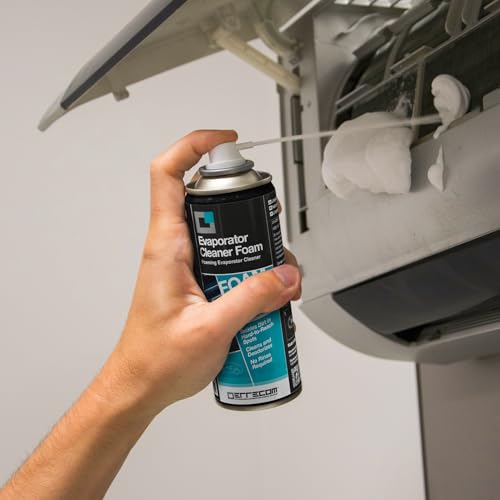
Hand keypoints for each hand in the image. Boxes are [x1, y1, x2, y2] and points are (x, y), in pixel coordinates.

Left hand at [101, 130, 301, 419]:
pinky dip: (250, 266)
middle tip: (270, 227)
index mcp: (166, 246)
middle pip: (207, 198)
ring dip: (253, 244)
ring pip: (223, 230)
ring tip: (275, 276)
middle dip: (245, 204)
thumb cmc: (156, 361)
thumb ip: (252, 299)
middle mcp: (173, 247)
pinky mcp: (195, 280)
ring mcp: (185, 263)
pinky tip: (266, 294)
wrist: (140, 386)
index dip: (195, 146)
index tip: (229, 144)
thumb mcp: (210, 330)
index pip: (169, 174)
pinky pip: (226, 258)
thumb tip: (286, 274)